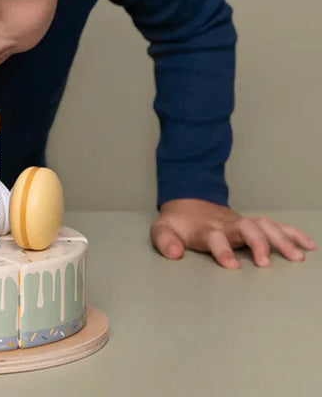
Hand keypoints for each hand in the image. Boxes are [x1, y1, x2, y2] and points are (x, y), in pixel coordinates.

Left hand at [150, 198, 316, 267]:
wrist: (188, 202)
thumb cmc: (177, 223)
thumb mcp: (162, 230)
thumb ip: (164, 241)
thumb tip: (175, 254)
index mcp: (205, 229)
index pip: (214, 237)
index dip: (222, 249)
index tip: (231, 266)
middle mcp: (226, 225)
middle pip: (245, 228)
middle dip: (257, 244)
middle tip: (266, 264)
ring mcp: (241, 223)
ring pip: (264, 225)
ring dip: (280, 239)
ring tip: (296, 258)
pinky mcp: (252, 224)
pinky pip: (275, 226)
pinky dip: (292, 233)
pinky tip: (307, 246)